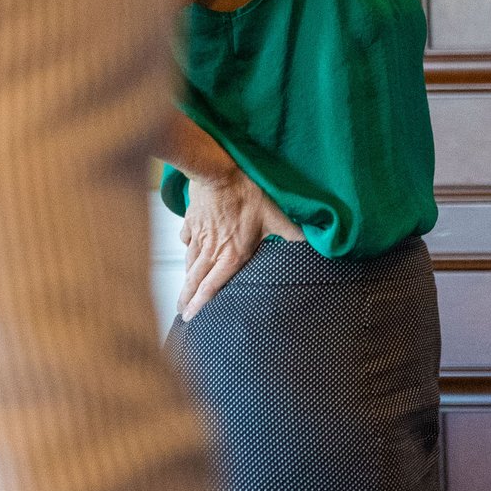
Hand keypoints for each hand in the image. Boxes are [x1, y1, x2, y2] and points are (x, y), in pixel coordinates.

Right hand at [177, 166, 302, 320]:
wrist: (217, 172)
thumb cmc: (247, 193)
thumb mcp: (275, 214)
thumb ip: (292, 232)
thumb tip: (311, 242)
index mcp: (231, 254)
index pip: (212, 287)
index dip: (200, 305)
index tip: (190, 318)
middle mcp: (212, 250)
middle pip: (194, 281)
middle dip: (186, 299)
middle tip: (180, 312)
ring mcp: (199, 237)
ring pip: (189, 263)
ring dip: (186, 279)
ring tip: (183, 291)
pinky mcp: (191, 222)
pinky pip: (186, 241)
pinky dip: (186, 250)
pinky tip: (187, 252)